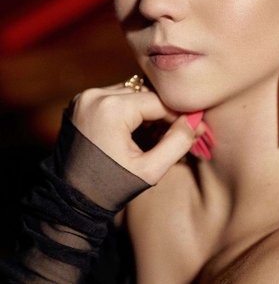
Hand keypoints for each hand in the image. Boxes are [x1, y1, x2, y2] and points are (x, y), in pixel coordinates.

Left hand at [70, 83, 203, 184]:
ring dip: (146, 108)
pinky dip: (129, 108)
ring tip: (157, 132)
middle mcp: (96, 95)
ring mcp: (85, 97)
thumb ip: (177, 142)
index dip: (179, 115)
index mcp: (111, 109)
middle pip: (144, 94)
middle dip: (163, 111)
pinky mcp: (81, 102)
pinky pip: (115, 96)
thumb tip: (195, 121)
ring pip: (131, 93)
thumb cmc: (110, 188)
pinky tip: (137, 128)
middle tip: (178, 131)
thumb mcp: (149, 170)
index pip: (158, 102)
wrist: (68, 200)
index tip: (195, 127)